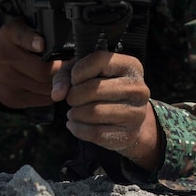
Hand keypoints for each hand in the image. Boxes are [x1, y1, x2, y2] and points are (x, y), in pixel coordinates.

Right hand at [0, 18, 65, 108]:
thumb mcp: (20, 29)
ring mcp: (6, 81)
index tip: (41, 44)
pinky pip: (43, 99)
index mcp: (8, 35)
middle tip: (64, 64)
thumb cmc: (12, 46)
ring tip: (56, 74)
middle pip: (42, 70)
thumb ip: (38, 30)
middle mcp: (3, 58)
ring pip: (46, 87)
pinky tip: (46, 84)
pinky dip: (50, 93)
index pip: (21, 36)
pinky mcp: (12, 98)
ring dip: (57, 82)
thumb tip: (62, 42)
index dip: (32, 41)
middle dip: (59, 68)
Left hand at [55, 50, 163, 171]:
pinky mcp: (128, 134)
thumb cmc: (103, 88)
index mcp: (130, 66)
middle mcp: (138, 89)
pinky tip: (74, 124)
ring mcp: (136, 113)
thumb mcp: (84, 73)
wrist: (127, 117)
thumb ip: (65, 76)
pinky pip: (95, 133)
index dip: (78, 71)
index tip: (74, 79)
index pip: (99, 60)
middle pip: (94, 89)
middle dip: (74, 95)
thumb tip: (57, 94)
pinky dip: (78, 129)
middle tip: (71, 99)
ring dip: (75, 113)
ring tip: (73, 111)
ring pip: (93, 112)